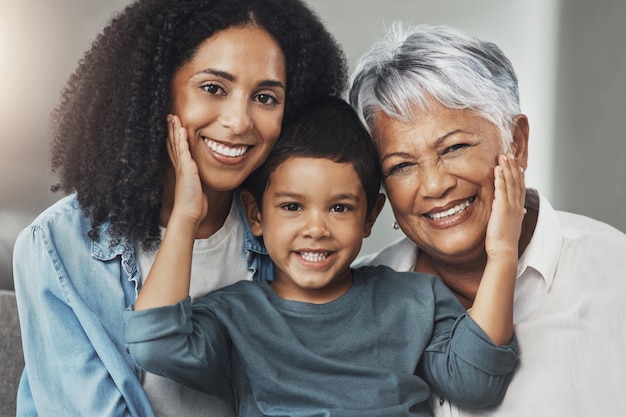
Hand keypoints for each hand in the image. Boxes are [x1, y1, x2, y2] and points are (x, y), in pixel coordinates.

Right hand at [166, 114, 207, 228]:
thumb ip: (196, 181)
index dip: (173, 137)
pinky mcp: (187, 170)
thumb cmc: (193, 204)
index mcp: (182, 170)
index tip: (172, 126)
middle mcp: (180, 167)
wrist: (189, 214)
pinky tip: (181, 130)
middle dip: (171, 129)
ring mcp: (182, 167)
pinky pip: (184, 152)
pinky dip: (182, 140)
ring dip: (175, 130)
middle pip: (173, 144)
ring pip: (176, 144)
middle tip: (168, 116)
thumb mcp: (196, 188)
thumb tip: (200, 180)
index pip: (176, 150)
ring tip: (172, 117)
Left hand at [485, 153, 525, 259]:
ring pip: (510, 183)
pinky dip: (500, 178)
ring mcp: (511, 207)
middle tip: (509, 154)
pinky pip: (501, 190)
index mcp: (519, 209)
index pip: (521, 187)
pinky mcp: (502, 209)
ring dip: (507, 168)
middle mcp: (517, 206)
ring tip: (503, 156)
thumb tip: (522, 210)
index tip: (517, 164)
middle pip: (517, 181)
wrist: (504, 252)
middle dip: (513, 167)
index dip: (519, 174)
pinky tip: (497, 169)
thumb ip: (517, 215)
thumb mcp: (512, 225)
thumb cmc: (505, 241)